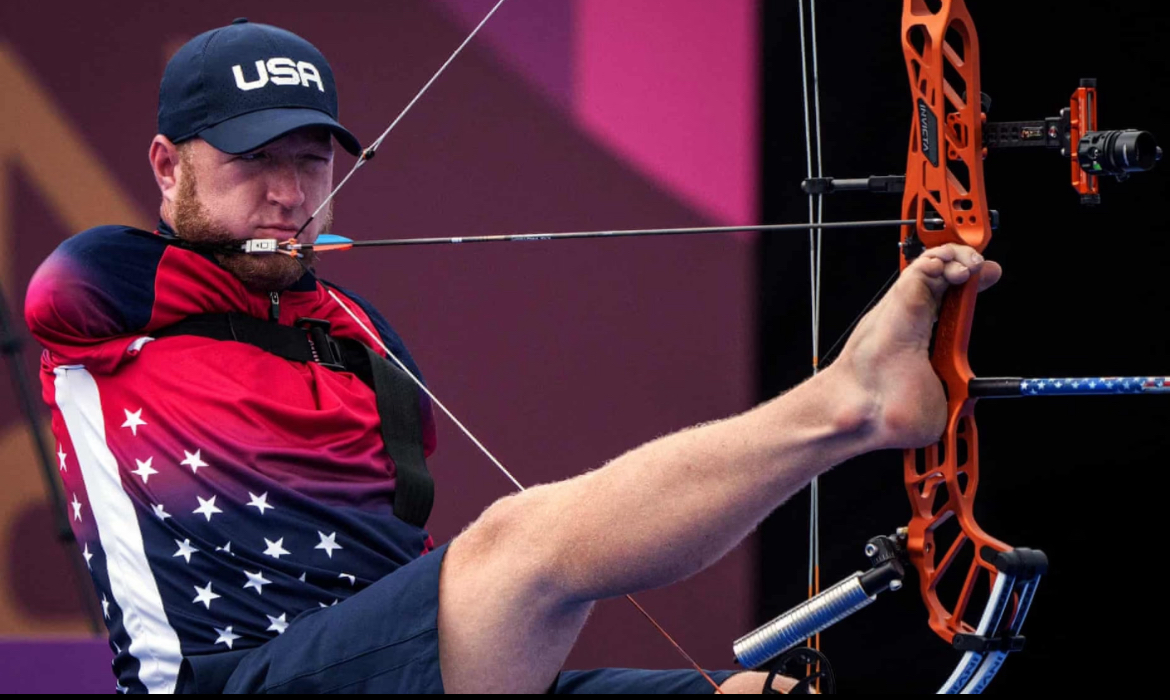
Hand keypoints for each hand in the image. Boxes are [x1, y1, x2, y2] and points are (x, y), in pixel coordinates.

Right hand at [829, 244, 1001, 449]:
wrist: (870, 412)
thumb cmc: (893, 411)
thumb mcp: (949, 399)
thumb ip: (965, 389)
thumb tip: (976, 391)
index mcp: (921, 338)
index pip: (948, 299)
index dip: (970, 284)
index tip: (991, 275)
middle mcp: (913, 318)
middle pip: (941, 274)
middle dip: (968, 262)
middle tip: (987, 268)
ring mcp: (906, 306)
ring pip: (933, 263)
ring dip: (959, 257)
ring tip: (973, 270)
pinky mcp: (903, 296)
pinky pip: (924, 264)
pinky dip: (943, 258)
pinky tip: (957, 270)